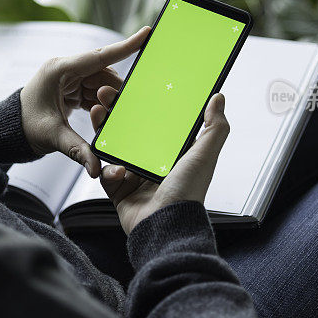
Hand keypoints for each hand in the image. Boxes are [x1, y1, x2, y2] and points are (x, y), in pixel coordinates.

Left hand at [20, 26, 150, 177]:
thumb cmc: (24, 127)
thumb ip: (77, 149)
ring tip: (110, 115)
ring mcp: (68, 77)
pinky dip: (100, 103)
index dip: (125, 46)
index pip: (98, 56)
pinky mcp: (70, 87)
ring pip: (100, 82)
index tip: (146, 34)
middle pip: (103, 72)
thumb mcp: (52, 136)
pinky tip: (103, 114)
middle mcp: (65, 68)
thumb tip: (96, 169)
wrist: (10, 130)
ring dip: (108, 98)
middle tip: (127, 106)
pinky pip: (93, 90)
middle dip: (115, 90)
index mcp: (59, 70)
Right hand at [90, 89, 229, 233]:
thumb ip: (215, 127)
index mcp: (173, 154)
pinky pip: (107, 174)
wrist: (166, 227)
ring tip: (99, 119)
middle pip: (130, 133)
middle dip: (116, 115)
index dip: (143, 106)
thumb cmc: (188, 194)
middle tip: (106, 99)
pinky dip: (109, 170)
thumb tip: (218, 99)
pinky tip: (118, 172)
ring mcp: (135, 178)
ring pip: (114, 149)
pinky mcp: (120, 191)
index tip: (133, 91)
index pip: (156, 123)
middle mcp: (154, 164)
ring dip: (105, 133)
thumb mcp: (205, 155)